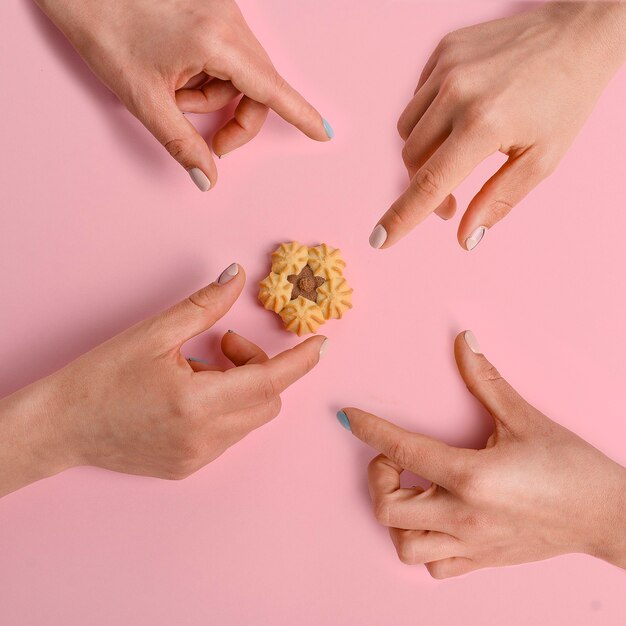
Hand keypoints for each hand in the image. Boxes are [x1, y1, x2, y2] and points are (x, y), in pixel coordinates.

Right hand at [0, 263, 326, 496]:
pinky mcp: (188, 468)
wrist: (61, 426)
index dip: (300, 361)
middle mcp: (205, 438)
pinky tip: (191, 395)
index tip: (321, 344)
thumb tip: (237, 276)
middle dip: (259, 367)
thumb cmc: (101, 378)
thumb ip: (204, 306)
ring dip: (240, 387)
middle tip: (223, 344)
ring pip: (249, 418)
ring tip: (199, 369)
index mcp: (198, 403)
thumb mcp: (153, 334)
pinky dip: (225, 408)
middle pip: (267, 400)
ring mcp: (198, 458)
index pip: (271, 381)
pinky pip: (229, 434)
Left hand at [35, 0, 332, 190]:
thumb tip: (207, 179)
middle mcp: (228, 21)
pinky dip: (210, 76)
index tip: (323, 133)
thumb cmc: (104, 28)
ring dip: (217, 97)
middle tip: (211, 144)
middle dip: (239, 120)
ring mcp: (222, 11)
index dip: (300, 116)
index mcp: (216, 41)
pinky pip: (229, 56)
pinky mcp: (212, 10)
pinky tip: (179, 74)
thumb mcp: (144, 98)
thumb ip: (182, 144)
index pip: (272, 89)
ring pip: (243, 74)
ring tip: (175, 95)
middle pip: (260, 87)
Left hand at [338, 331, 625, 578]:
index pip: (401, 448)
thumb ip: (485, 379)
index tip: (350, 416)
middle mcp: (464, 514)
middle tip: (396, 458)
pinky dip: (423, 544)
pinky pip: (434, 566)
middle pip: (388, 508)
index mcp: (471, 475)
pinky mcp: (482, 560)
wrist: (608, 515)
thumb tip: (463, 340)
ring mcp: (471, 543)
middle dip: (378, 477)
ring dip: (396, 516)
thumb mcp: (524, 417)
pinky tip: (434, 518)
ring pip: (405, 545)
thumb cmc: (570, 466)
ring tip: (413, 490)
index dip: (368, 427)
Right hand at [369, 2, 625, 250]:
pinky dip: (427, 120)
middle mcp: (457, 93)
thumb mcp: (542, 160)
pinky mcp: (443, 51)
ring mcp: (447, 67)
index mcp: (484, 125)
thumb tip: (465, 239)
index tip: (379, 240)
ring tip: (455, 154)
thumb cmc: (565, 99)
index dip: (401, 217)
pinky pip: (416, 102)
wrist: (578, 32)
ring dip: (422, 154)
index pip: (429, 184)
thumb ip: (498, 201)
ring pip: (407, 131)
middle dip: (424, 187)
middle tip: (451, 201)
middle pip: (412, 159)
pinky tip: (456, 119)